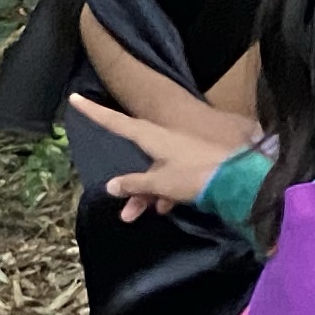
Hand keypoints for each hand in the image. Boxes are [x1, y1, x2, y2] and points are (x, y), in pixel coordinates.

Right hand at [74, 95, 238, 220]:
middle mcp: (163, 139)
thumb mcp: (161, 182)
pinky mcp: (193, 163)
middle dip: (128, 185)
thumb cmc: (195, 174)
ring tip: (136, 216)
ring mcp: (179, 151)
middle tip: (121, 207)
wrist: (240, 178)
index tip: (74, 98)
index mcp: (151, 136)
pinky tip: (166, 209)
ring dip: (146, 194)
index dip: (94, 112)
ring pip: (154, 172)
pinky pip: (171, 176)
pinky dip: (166, 192)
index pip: (115, 122)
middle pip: (136, 159)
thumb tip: (111, 185)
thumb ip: (135, 183)